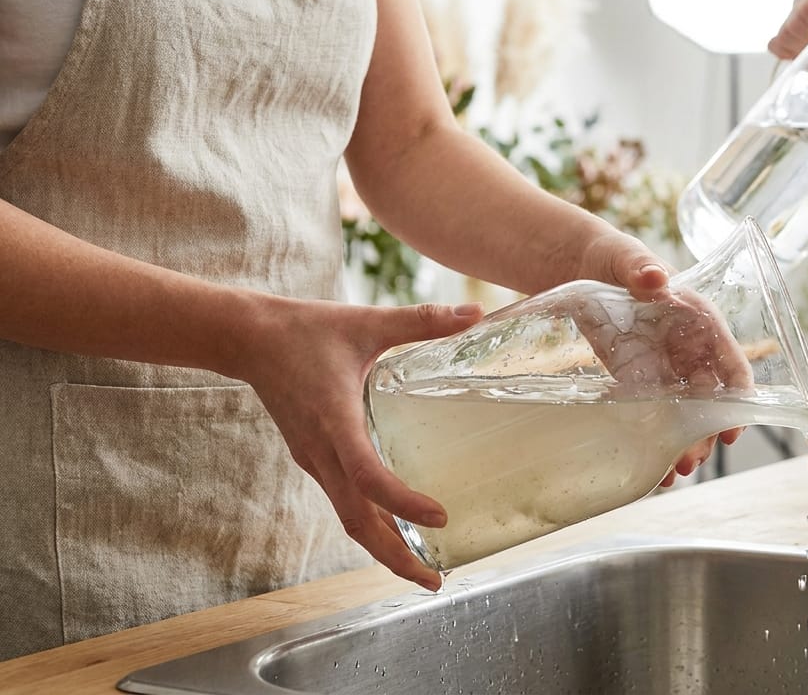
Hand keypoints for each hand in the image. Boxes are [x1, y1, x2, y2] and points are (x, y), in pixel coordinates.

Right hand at [233, 298, 483, 591]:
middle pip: (358, 522)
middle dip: (396, 557)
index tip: (440, 517)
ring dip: (384, 548)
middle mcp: (322, 452)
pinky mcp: (314, 458)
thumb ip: (421, 320)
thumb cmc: (306, 330)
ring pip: (350, 518)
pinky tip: (398, 529)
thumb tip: (475, 312)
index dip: (403, 502)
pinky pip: (344, 502)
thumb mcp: (366, 321)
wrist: (247, 339)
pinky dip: (372, 523)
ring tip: (424, 569)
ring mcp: (315, 460)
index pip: (368, 477)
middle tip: (436, 581)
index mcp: (335, 421)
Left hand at [575, 231, 749, 482]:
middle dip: (705, 430)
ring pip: (684, 410)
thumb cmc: (613, 256)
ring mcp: (665, 364)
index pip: (729, 360)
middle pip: (708, 395)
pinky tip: (651, 464)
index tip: (733, 427)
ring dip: (682, 441)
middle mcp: (689, 346)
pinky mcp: (638, 376)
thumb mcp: (626, 257)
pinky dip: (655, 437)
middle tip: (692, 459)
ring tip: (673, 472)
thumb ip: (640, 267)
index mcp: (698, 318)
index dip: (736, 395)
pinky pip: (653, 411)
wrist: (580, 265)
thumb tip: (654, 276)